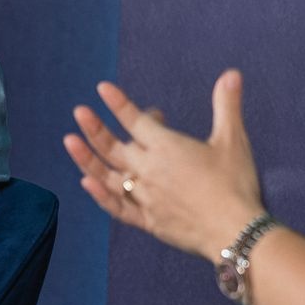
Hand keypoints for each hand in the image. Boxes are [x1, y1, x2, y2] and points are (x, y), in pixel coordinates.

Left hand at [64, 70, 264, 258]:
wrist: (235, 232)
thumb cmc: (235, 184)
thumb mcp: (233, 141)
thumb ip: (227, 105)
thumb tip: (232, 73)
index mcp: (167, 148)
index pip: (136, 121)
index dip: (119, 103)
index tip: (103, 89)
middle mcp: (150, 170)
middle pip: (115, 147)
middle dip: (96, 128)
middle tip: (79, 112)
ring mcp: (145, 197)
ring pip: (109, 175)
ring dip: (88, 158)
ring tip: (69, 141)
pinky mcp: (148, 221)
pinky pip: (117, 207)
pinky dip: (100, 195)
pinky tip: (87, 183)